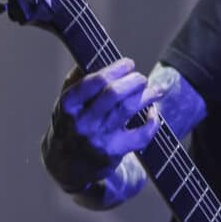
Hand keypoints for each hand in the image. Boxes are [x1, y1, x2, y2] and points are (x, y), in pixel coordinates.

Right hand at [41, 58, 161, 191]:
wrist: (65, 166)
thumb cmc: (69, 126)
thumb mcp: (65, 104)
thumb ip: (77, 80)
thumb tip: (95, 55)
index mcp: (68, 105)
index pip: (94, 81)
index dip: (116, 69)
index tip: (129, 64)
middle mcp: (82, 122)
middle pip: (114, 94)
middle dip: (134, 81)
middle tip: (142, 78)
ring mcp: (98, 138)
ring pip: (129, 109)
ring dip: (147, 96)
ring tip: (155, 90)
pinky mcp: (114, 153)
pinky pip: (141, 135)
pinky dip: (152, 121)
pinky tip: (153, 113)